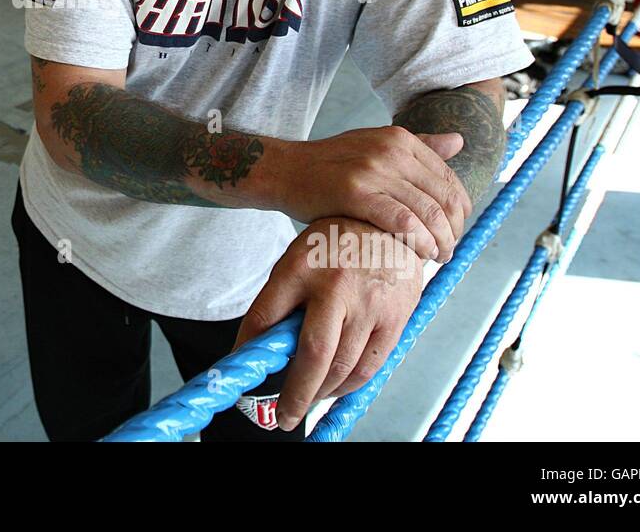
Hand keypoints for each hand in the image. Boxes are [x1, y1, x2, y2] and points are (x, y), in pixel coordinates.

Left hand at [235, 217, 423, 431]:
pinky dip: (350, 384)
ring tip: (309, 399)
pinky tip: (336, 387)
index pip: (265, 316)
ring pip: (344, 367)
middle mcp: (336, 285)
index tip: (243, 376)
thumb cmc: (334, 245)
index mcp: (300, 267)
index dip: (251, 351)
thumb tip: (258, 350)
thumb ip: (279, 302)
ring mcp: (370, 303)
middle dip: (296, 394)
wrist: (389, 222)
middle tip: (285, 417)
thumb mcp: (295, 260)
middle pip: (313, 354)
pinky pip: (371, 365)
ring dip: (323, 392)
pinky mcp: (396, 316)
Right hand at [277, 126, 471, 261]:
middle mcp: (391, 150)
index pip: (448, 178)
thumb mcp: (375, 144)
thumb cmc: (330, 164)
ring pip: (428, 212)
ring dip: (441, 241)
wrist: (284, 170)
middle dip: (454, 229)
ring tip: (438, 257)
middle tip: (449, 250)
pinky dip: (419, 242)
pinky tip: (421, 254)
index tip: (454, 229)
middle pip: (443, 197)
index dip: (460, 210)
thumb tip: (459, 141)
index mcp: (400, 138)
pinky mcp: (356, 193)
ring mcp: (373, 170)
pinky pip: (403, 222)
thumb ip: (418, 145)